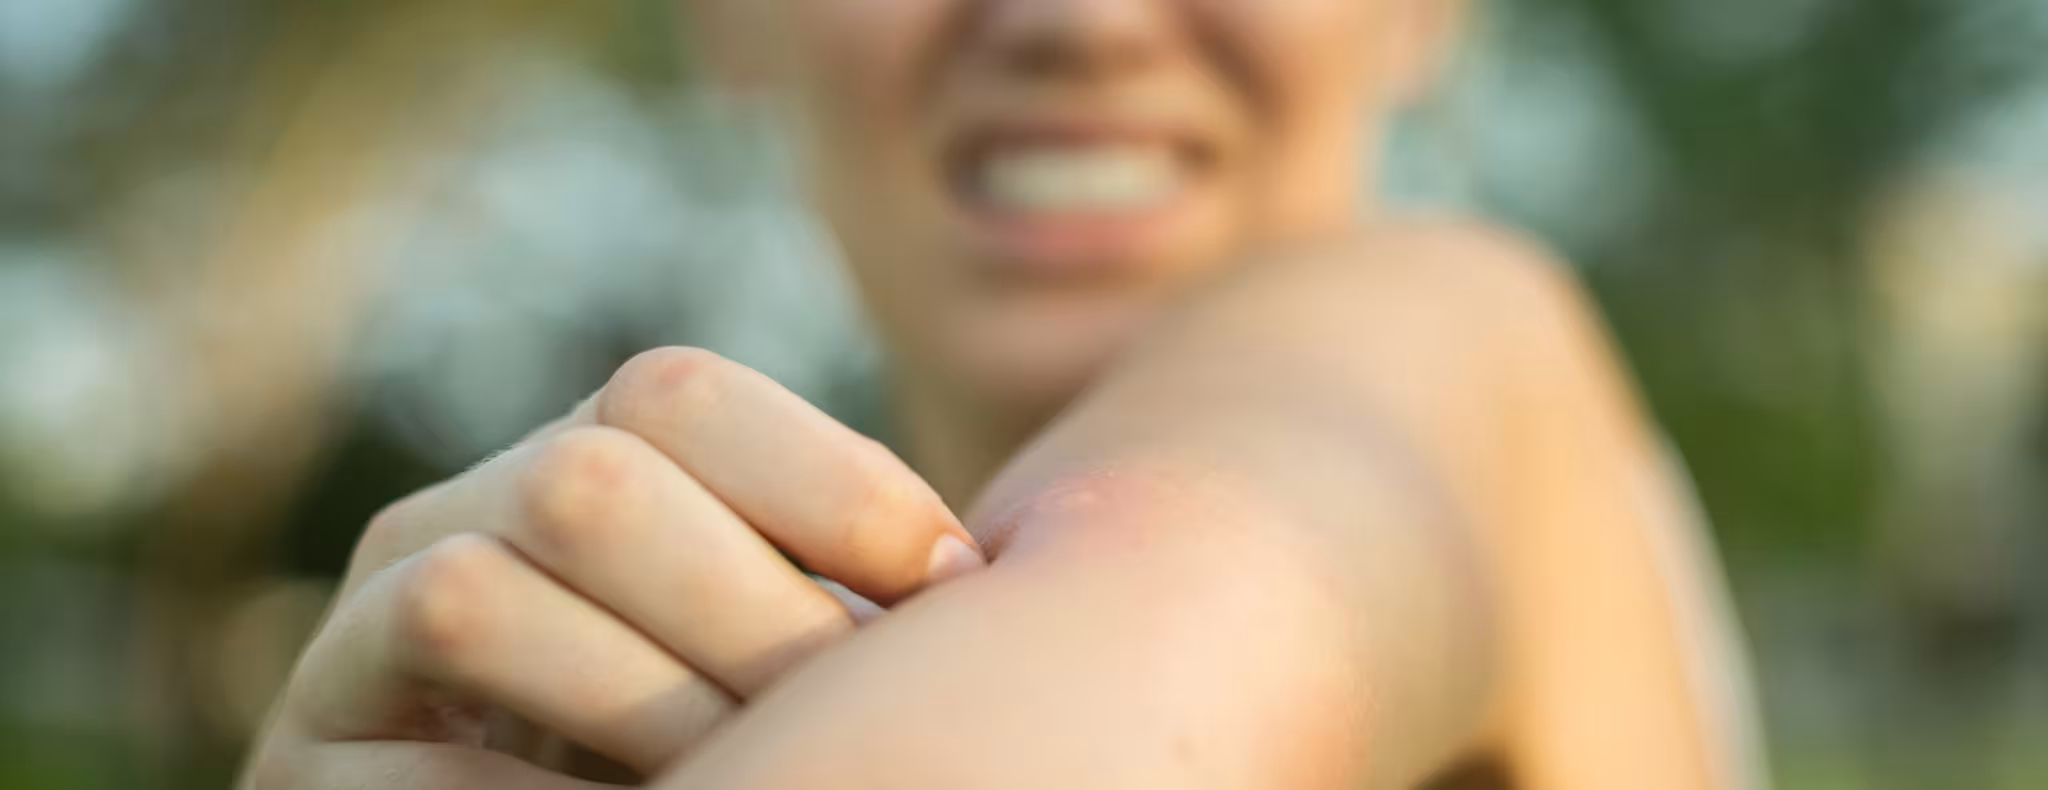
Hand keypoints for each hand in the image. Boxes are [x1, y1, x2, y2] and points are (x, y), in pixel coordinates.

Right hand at [241, 347, 983, 788]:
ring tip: (746, 770)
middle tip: (849, 707)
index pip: (675, 393)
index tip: (953, 586)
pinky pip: (405, 773)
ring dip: (644, 702)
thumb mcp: (776, 642)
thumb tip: (1004, 583)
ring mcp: (360, 634)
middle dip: (747, 606)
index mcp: (582, 459)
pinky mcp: (309, 761)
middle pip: (586, 482)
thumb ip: (849, 592)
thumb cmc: (709, 728)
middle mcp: (455, 514)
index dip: (829, 480)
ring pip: (476, 598)